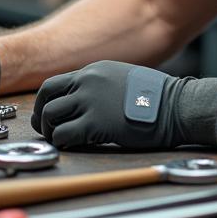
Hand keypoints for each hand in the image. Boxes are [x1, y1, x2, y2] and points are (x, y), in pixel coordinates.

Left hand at [32, 60, 216, 149]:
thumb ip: (103, 85)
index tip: (48, 114)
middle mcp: (88, 82)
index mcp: (94, 71)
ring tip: (61, 140)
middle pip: (46, 96)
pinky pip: (63, 135)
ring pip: (51, 116)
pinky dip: (62, 143)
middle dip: (41, 115)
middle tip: (46, 129)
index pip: (55, 83)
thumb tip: (89, 99)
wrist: (175, 106)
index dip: (46, 101)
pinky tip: (72, 146)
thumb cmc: (158, 98)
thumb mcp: (125, 79)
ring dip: (51, 131)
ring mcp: (90, 102)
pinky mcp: (95, 124)